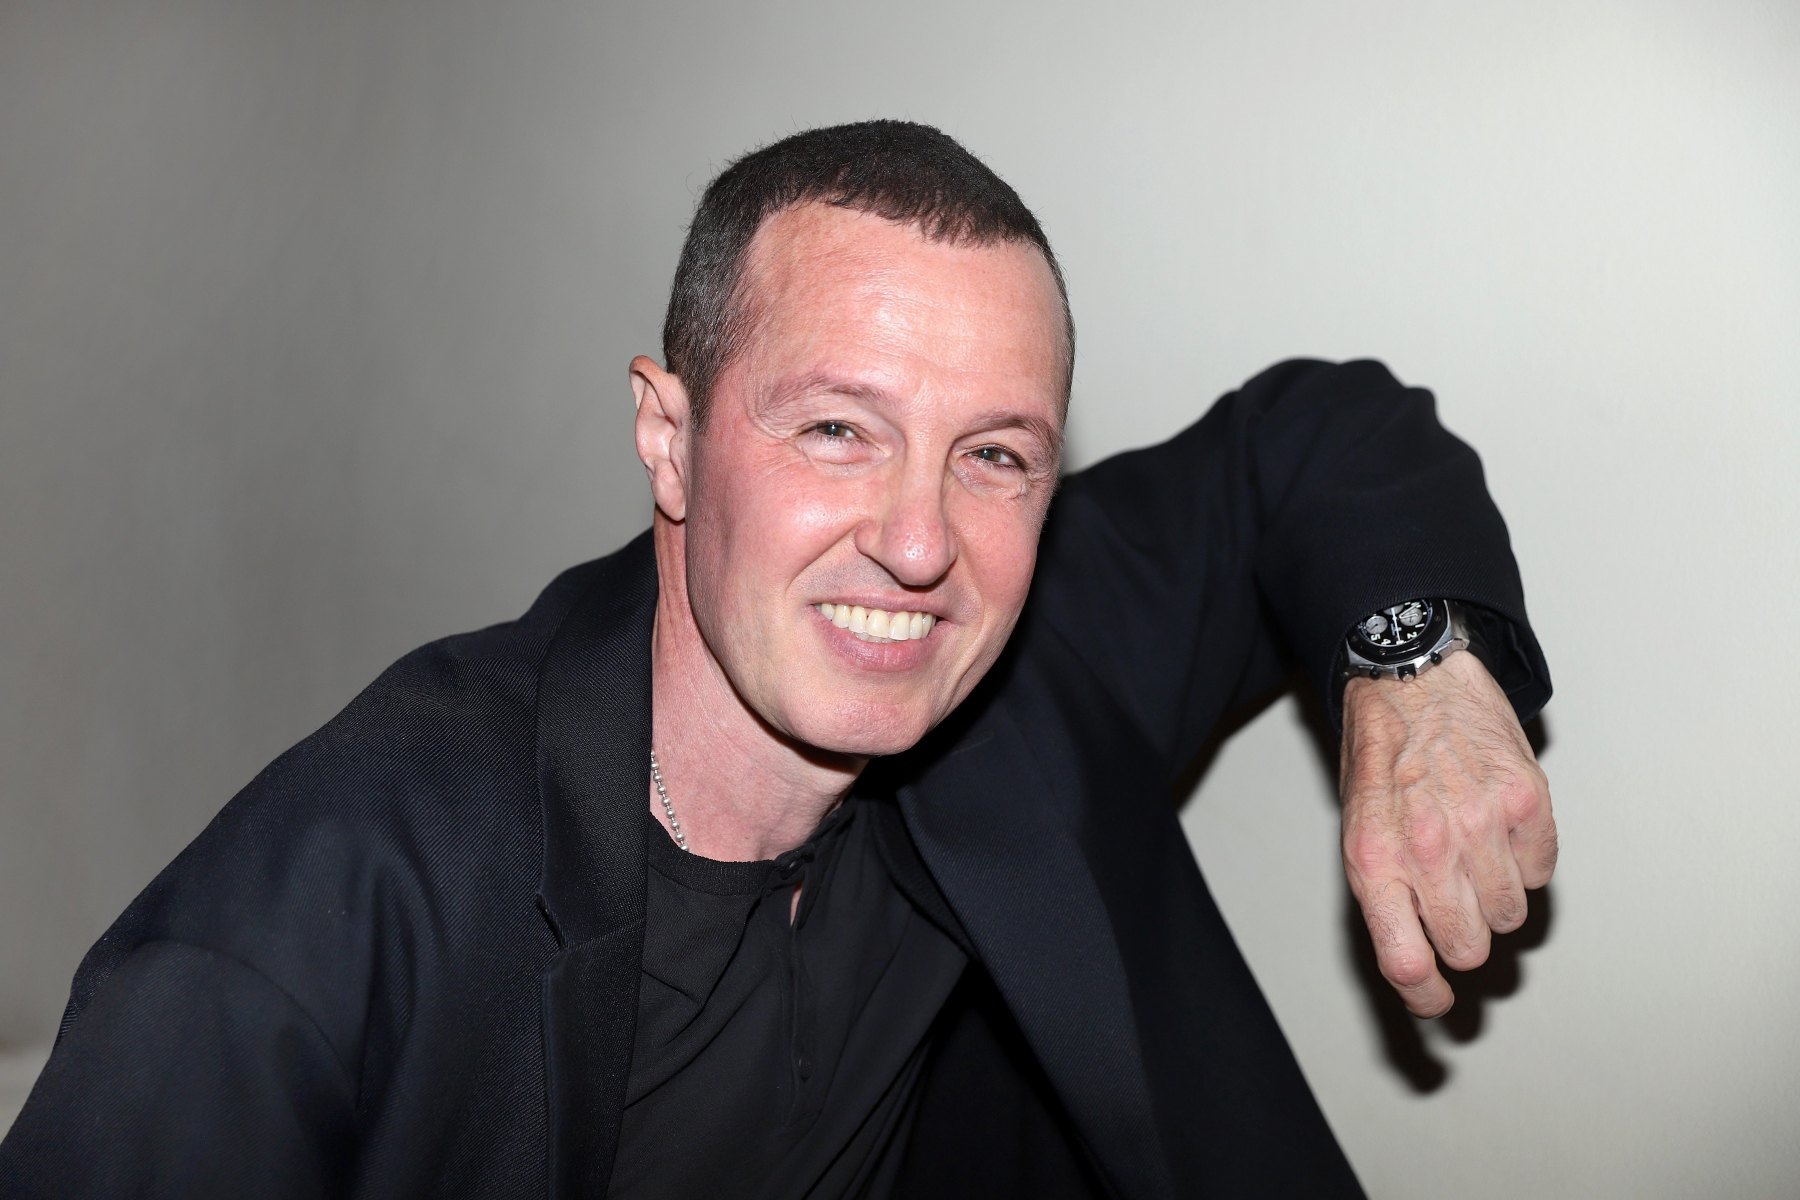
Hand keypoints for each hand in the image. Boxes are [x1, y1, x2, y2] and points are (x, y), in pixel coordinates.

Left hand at [1338, 651, 1556, 1016]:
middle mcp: (1428, 848)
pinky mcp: (1526, 801)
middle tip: (1456, 905)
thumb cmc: (1380, 756)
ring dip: (1497, 898)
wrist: (1410, 677)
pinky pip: (1541, 871)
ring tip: (1474, 853)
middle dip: (1464, 937)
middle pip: (1468, 948)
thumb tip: (1416, 961)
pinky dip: (1525, 860)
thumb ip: (1385, 895)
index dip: (1426, 996)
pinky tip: (1499, 826)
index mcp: (1375, 860)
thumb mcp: (1358, 829)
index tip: (1437, 999)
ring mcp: (1481, 824)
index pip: (1406, 962)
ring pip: (1511, 916)